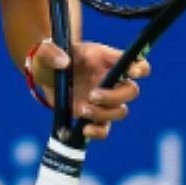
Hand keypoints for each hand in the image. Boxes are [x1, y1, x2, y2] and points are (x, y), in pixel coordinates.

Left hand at [24, 39, 150, 140]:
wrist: (45, 74)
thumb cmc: (51, 59)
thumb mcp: (46, 52)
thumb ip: (51, 53)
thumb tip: (63, 63)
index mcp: (107, 60)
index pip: (136, 63)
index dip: (140, 68)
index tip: (132, 72)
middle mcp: (111, 81)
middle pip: (131, 92)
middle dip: (114, 96)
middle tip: (92, 95)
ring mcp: (104, 101)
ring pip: (120, 112)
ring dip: (103, 113)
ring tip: (81, 109)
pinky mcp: (93, 117)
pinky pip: (104, 130)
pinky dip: (97, 132)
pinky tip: (84, 129)